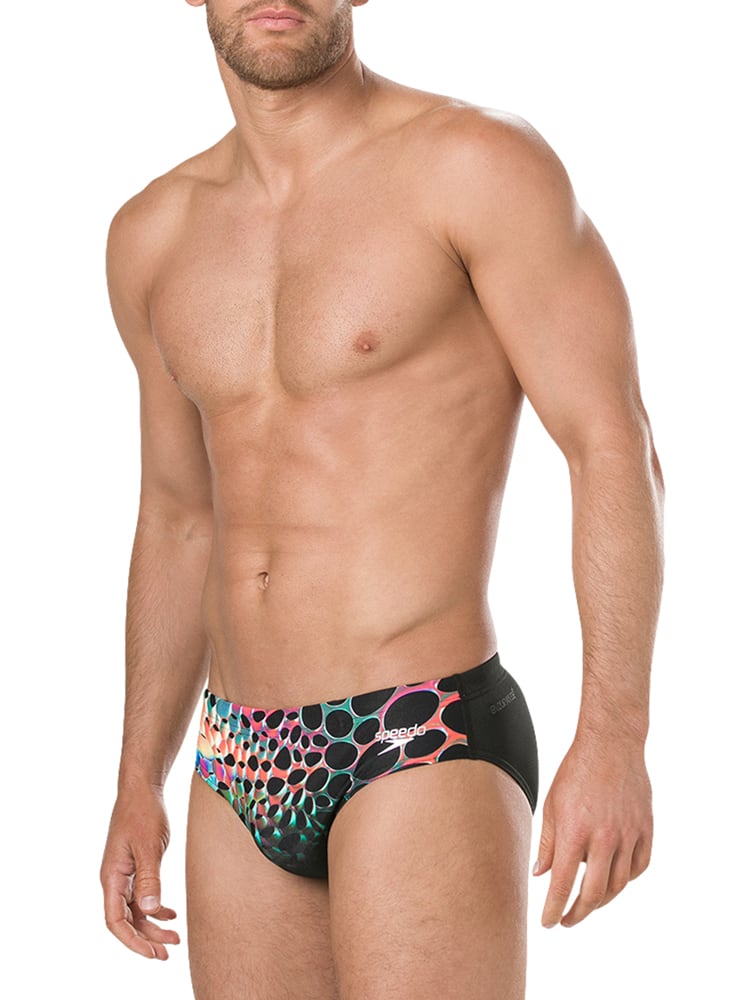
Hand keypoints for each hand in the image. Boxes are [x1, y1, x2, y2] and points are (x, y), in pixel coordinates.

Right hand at [100, 788, 179, 958]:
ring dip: (152, 925)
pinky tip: (170, 914)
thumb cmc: (143, 813)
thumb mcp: (149, 846)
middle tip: (168, 952)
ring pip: (136, 909)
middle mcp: (114, 879)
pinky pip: (142, 895)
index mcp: (112, 876)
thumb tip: (150, 910)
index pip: (115, 920)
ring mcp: (124, 873)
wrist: (142, 789)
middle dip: (145, 938)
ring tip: (174, 938)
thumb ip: (149, 878)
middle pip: (126, 920)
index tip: (152, 952)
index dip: (132, 941)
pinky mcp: (135, 866)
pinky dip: (155, 908)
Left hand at [533, 737, 652, 927]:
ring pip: (619, 884)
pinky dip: (627, 878)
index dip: (554, 909)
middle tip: (567, 920)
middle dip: (578, 913)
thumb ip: (548, 842)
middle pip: (594, 894)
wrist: (611, 745)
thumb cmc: (577, 771)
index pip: (563, 884)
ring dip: (603, 900)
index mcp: (575, 832)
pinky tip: (615, 879)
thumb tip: (542, 873)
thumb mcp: (552, 804)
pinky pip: (639, 866)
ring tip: (589, 902)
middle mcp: (604, 839)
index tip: (549, 922)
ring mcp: (628, 835)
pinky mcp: (645, 829)